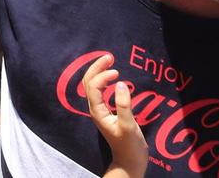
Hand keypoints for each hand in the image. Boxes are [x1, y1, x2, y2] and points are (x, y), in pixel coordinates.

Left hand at [81, 53, 147, 177]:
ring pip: (93, 86)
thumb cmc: (130, 146)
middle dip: (96, 67)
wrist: (130, 162)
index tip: (117, 72)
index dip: (102, 75)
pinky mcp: (107, 112)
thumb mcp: (129, 126)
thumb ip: (124, 105)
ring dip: (99, 72)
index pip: (93, 86)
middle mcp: (95, 109)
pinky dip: (104, 81)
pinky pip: (101, 92)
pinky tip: (113, 78)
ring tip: (110, 62)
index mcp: (97, 111)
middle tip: (109, 56)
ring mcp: (100, 111)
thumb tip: (121, 84)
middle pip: (89, 83)